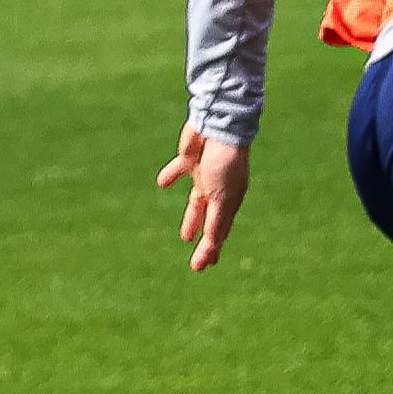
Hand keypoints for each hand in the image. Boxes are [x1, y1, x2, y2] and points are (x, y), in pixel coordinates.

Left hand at [160, 127, 250, 270]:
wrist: (219, 126)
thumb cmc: (225, 163)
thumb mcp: (222, 197)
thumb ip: (217, 221)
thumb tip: (212, 247)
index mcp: (229, 200)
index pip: (219, 231)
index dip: (212, 250)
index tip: (204, 266)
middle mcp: (219, 190)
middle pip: (210, 221)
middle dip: (206, 241)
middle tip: (199, 259)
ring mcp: (205, 176)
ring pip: (196, 203)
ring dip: (192, 219)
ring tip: (185, 237)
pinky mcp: (189, 160)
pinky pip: (178, 170)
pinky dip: (171, 176)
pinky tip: (163, 183)